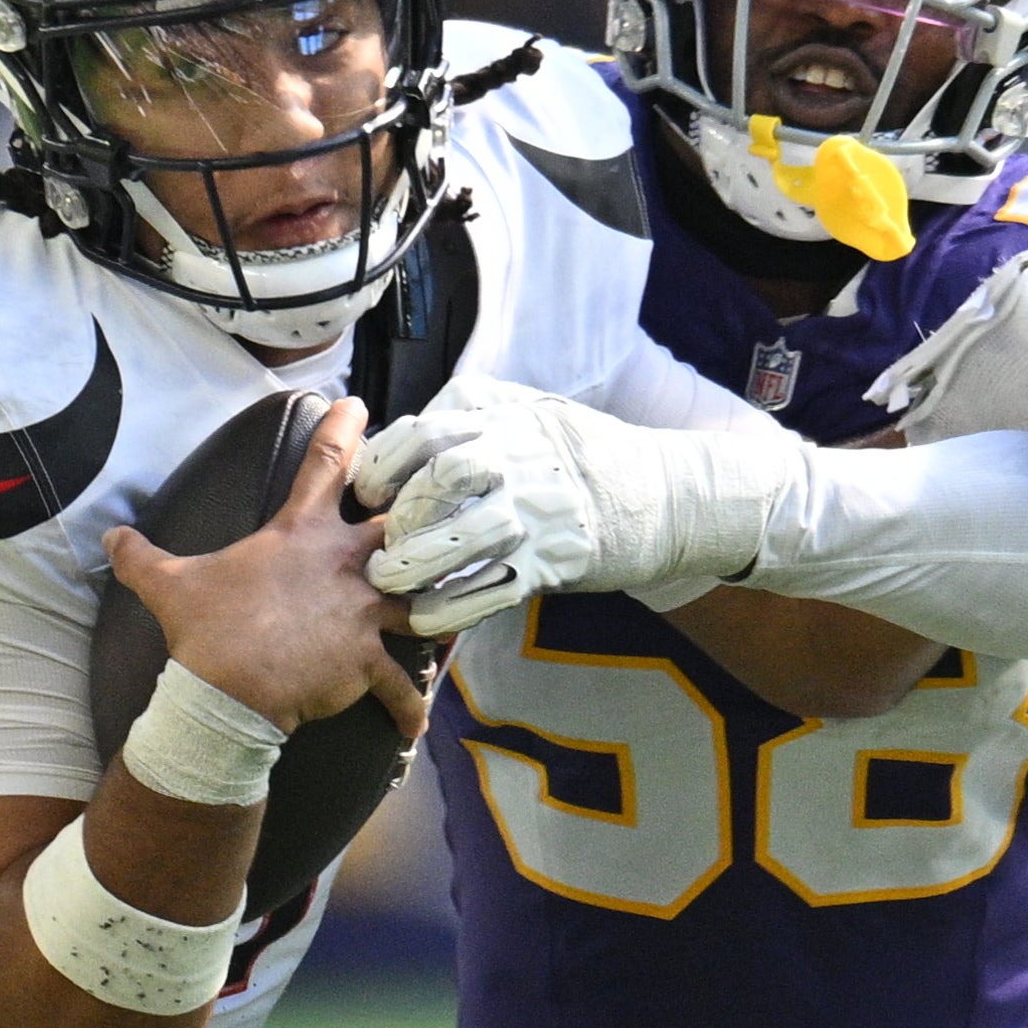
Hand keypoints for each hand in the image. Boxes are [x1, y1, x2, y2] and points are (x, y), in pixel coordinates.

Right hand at [108, 397, 427, 736]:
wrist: (229, 690)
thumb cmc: (207, 629)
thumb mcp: (168, 584)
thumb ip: (142, 555)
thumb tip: (110, 538)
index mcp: (301, 533)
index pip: (326, 464)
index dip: (344, 428)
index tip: (358, 405)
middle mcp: (344, 565)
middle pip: (401, 527)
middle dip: (422, 518)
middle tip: (440, 509)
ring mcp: (362, 613)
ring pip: (420, 602)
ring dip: (438, 608)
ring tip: (457, 614)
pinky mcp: (366, 660)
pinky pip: (399, 685)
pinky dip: (408, 705)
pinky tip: (415, 724)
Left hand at [351, 378, 599, 634]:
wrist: (661, 495)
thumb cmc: (576, 455)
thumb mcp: (526, 411)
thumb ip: (467, 417)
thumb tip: (396, 442)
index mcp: (502, 416)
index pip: (422, 433)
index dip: (383, 466)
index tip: (367, 494)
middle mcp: (519, 457)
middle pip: (442, 479)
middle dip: (401, 515)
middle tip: (379, 543)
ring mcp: (538, 509)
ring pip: (467, 533)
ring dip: (418, 562)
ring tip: (390, 580)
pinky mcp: (554, 559)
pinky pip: (493, 586)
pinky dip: (452, 607)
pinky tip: (425, 617)